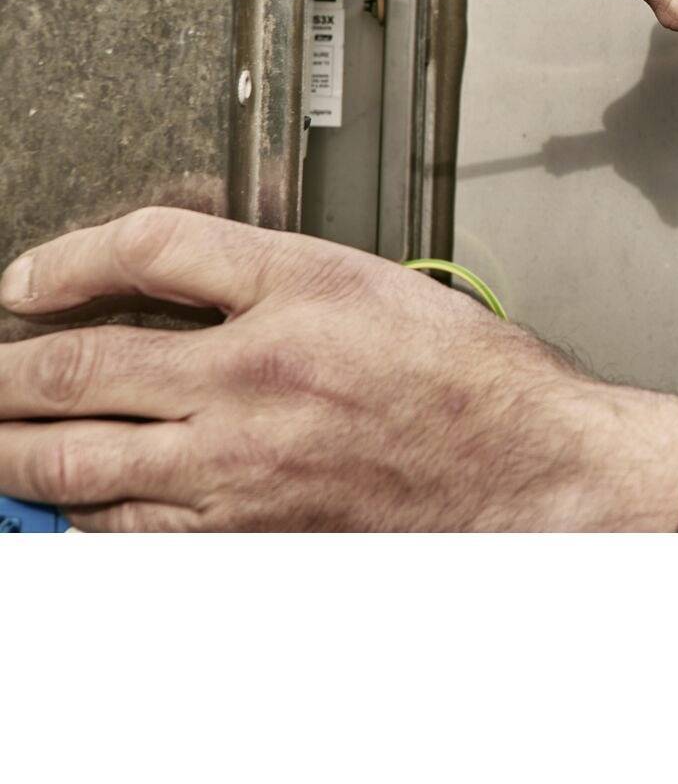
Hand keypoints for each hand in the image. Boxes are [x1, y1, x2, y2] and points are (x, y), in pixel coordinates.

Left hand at [0, 209, 677, 531]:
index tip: (27, 280)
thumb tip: (161, 278)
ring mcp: (241, 469)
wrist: (521, 464)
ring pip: (78, 464)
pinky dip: (80, 517)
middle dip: (6, 374)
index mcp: (296, 293)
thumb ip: (264, 273)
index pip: (147, 249)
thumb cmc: (463, 375)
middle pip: (81, 368)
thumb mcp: (368, 279)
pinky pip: (126, 533)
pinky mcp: (246, 534)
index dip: (67, 258)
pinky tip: (65, 507)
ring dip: (16, 451)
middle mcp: (257, 380)